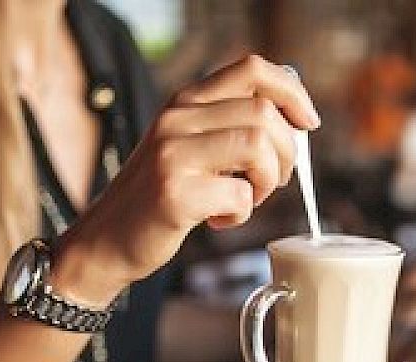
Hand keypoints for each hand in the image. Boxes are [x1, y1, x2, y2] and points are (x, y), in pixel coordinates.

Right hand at [55, 55, 319, 304]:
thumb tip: (295, 123)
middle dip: (285, 154)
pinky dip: (241, 213)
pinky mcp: (175, 194)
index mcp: (186, 101)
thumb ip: (230, 127)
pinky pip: (240, 195)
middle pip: (265, 114)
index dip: (292, 92)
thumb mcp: (190, 147)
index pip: (252, 69)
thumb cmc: (162, 196)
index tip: (308, 123)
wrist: (108, 239)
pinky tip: (218, 220)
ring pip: (258, 148)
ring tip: (247, 199)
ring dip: (267, 182)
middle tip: (269, 183)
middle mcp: (177, 119)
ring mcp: (173, 154)